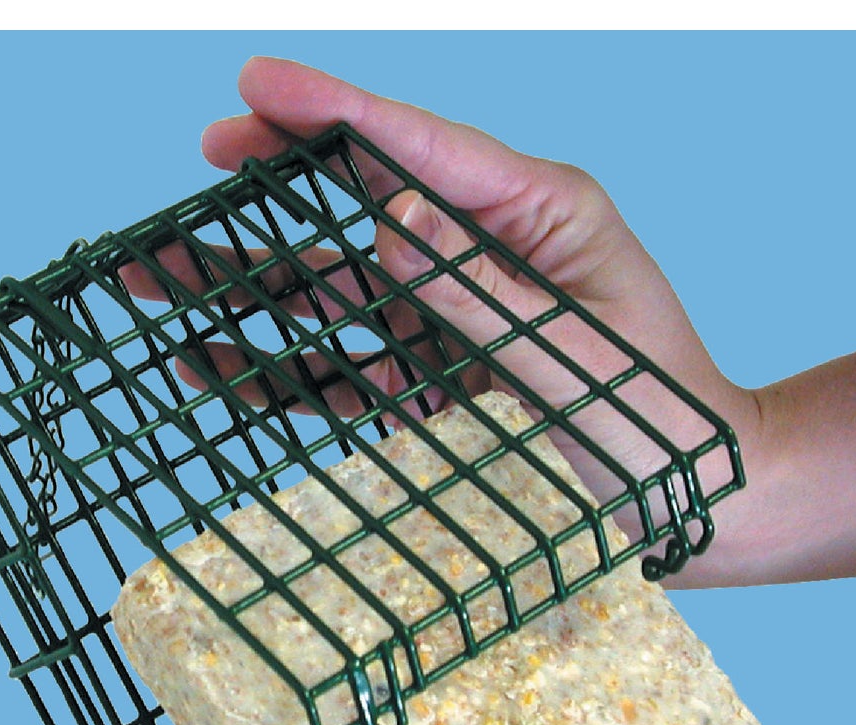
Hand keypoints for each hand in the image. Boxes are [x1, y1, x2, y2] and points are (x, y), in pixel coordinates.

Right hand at [123, 57, 855, 581]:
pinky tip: (214, 364)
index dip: (333, 115)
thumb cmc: (663, 422)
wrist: (694, 508)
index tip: (253, 86)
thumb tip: (390, 217)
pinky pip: (344, 370)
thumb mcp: (577, 351)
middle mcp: (486, 258)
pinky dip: (281, 368)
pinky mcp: (433, 389)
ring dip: (253, 285)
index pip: (422, 149)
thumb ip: (482, 291)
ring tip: (161, 275)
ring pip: (337, 291)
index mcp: (541, 215)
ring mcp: (451, 326)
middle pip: (361, 210)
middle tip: (197, 166)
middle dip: (275, 191)